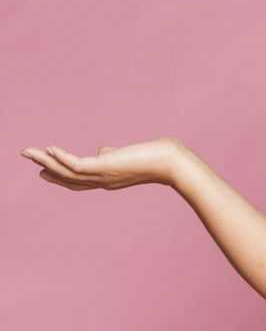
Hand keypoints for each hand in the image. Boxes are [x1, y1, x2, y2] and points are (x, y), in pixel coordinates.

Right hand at [19, 138, 186, 190]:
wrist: (172, 163)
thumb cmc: (156, 156)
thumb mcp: (130, 155)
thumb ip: (112, 155)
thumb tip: (102, 150)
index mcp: (107, 179)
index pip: (78, 180)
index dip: (59, 175)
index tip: (43, 169)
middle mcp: (101, 181)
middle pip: (67, 178)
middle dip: (46, 168)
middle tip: (28, 157)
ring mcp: (102, 176)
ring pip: (67, 172)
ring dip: (46, 161)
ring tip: (28, 151)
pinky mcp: (105, 166)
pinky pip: (78, 164)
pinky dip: (62, 157)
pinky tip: (50, 149)